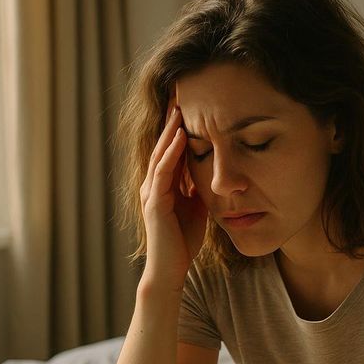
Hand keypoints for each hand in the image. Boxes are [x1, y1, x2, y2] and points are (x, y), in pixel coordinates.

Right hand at [139, 85, 208, 292]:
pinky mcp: (155, 203)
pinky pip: (162, 171)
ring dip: (170, 129)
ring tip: (180, 106)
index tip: (189, 105)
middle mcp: (152, 185)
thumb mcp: (197, 208)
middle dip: (170, 120)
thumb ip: (198, 189)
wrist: (171, 271)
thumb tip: (212, 172)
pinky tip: (179, 135)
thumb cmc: (183, 243)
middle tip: (180, 93)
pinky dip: (171, 152)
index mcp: (162, 186)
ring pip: (160, 154)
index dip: (177, 128)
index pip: (169, 150)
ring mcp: (151, 193)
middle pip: (162, 145)